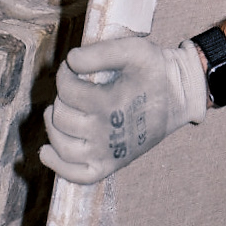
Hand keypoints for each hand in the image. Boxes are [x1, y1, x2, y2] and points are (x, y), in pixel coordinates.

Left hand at [39, 33, 206, 185]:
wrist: (179, 97)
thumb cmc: (155, 71)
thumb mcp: (135, 50)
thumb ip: (102, 52)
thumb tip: (71, 60)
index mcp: (110, 103)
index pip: (67, 91)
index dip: (64, 74)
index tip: (72, 67)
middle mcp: (105, 133)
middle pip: (62, 118)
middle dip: (61, 99)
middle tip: (72, 88)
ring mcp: (107, 153)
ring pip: (63, 146)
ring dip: (53, 127)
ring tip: (57, 111)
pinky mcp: (110, 165)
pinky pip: (77, 175)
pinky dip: (57, 166)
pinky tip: (46, 151)